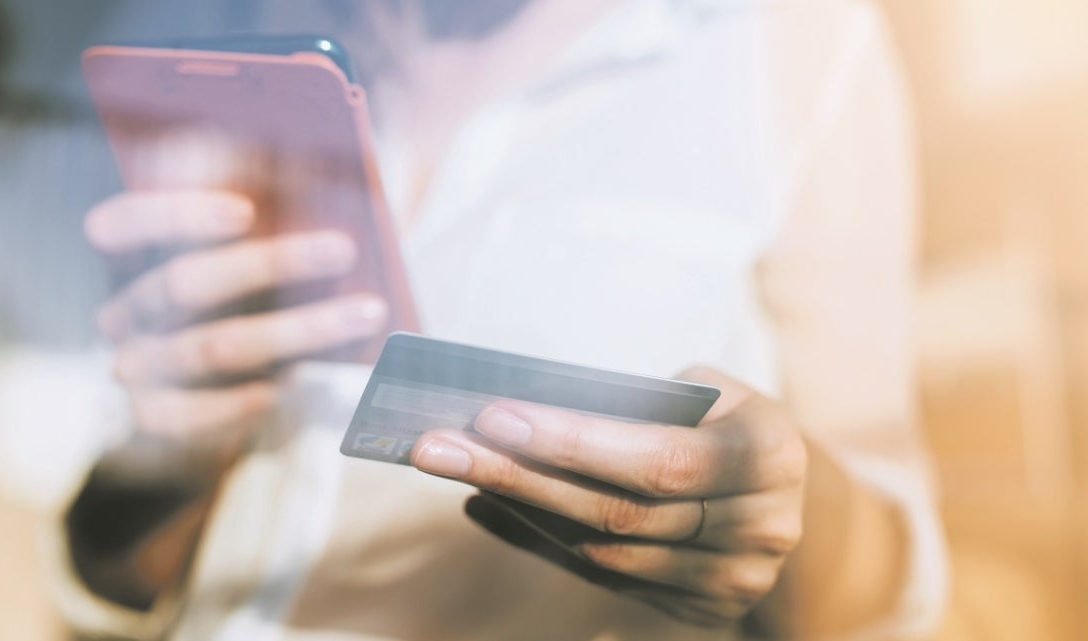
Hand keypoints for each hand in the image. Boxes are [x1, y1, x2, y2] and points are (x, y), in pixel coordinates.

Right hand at [86, 188, 388, 441]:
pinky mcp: (154, 417)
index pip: (122, 223)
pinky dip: (238, 402)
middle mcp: (125, 310)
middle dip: (272, 262)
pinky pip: (190, 414)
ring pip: (215, 345)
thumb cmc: (245, 299)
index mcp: (130, 256)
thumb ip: (266, 208)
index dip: (176, 214)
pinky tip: (283, 388)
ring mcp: (135, 366)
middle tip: (343, 249)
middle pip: (185, 281)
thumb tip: (316, 177)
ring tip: (366, 312)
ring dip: (297, 329)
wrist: (209, 400)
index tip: (246, 211)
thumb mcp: (249, 252)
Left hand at [409, 367, 807, 628]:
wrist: (787, 496)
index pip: (658, 461)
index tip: (492, 416)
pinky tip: (489, 506)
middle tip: (437, 446)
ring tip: (455, 468)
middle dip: (518, 475)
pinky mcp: (700, 610)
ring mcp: (731, 580)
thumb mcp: (707, 390)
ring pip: (602, 552)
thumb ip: (638, 404)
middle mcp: (759, 529)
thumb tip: (529, 414)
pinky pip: (601, 576)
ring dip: (519, 508)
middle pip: (617, 512)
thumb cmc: (727, 422)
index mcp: (768, 457)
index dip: (574, 443)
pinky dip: (540, 539)